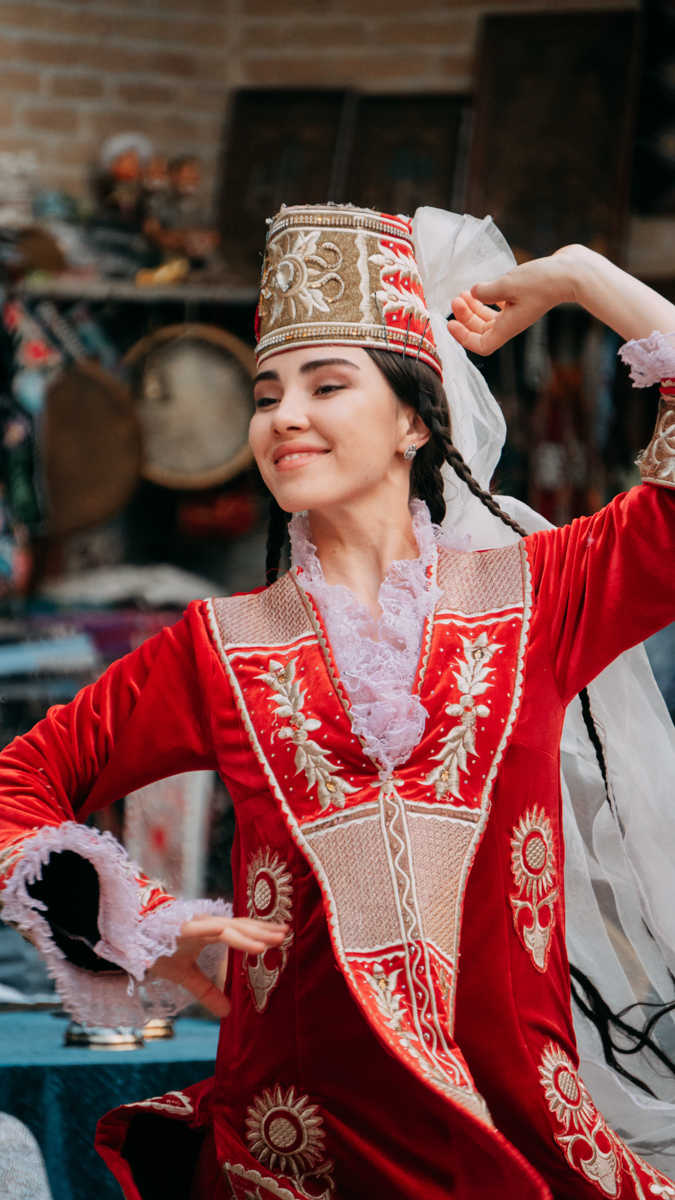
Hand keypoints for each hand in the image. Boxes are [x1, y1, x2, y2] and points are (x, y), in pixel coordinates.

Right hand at [146, 914, 287, 1017]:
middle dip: (263, 929)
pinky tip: (242, 939)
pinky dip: (230, 935)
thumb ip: (206, 990)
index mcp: (208, 931)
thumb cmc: (157, 950)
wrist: (127, 939)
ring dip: (251, 933)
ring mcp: (196, 925)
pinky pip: (211, 931)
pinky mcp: (185, 929)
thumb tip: (227, 1012)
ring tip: (272, 940)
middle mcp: (206, 924)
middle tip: (286, 933)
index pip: (239, 929)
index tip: (280, 935)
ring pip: (230, 927)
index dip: (259, 931)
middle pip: (240, 926)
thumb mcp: (185, 975)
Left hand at [448, 250, 576, 355]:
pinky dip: (486, 300)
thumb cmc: (543, 281)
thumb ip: (487, 290)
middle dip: (465, 317)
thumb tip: (474, 292)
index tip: (450, 324)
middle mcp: (511, 323)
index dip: (463, 339)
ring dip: (473, 308)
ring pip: (488, 318)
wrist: (571, 271)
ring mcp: (517, 311)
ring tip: (463, 293)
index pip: (481, 345)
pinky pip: (498, 306)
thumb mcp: (509, 284)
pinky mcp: (521, 299)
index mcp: (508, 327)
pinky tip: (481, 288)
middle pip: (481, 331)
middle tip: (455, 299)